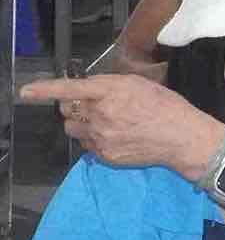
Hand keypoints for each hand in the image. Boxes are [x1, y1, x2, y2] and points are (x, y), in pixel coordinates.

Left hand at [19, 75, 224, 182]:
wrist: (182, 139)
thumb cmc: (166, 106)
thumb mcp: (140, 84)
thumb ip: (109, 84)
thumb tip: (88, 89)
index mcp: (111, 92)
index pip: (70, 90)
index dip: (45, 90)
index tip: (25, 92)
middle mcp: (101, 115)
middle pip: (67, 110)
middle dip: (73, 106)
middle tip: (93, 105)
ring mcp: (100, 137)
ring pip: (73, 128)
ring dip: (81, 123)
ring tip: (105, 123)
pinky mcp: (104, 155)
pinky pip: (86, 144)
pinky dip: (94, 138)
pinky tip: (116, 136)